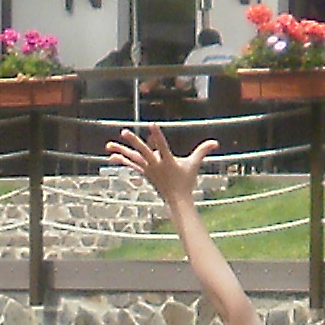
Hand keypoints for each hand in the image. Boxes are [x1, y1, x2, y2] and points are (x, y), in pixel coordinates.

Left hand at [104, 128, 218, 208]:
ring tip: (108, 145)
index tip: (152, 125)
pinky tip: (112, 155)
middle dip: (134, 141)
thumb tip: (216, 142)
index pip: (162, 146)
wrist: (177, 199)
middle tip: (124, 131)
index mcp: (168, 161)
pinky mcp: (144, 173)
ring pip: (133, 158)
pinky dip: (122, 160)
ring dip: (121, 151)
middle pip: (143, 151)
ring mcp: (148, 170)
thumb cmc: (186, 180)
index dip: (157, 135)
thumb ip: (203, 151)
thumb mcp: (194, 164)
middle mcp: (156, 165)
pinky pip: (132, 165)